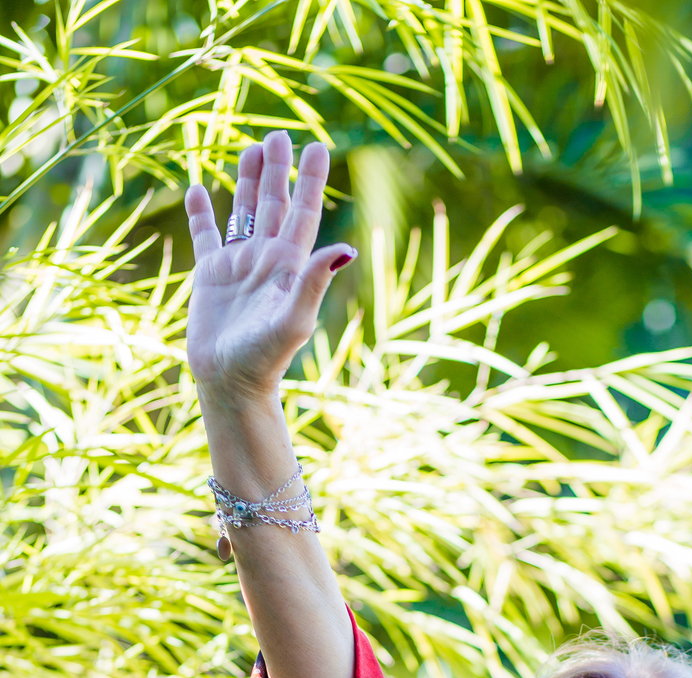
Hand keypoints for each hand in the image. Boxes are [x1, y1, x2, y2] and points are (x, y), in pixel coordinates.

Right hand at [184, 131, 355, 407]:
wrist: (231, 382)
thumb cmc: (266, 357)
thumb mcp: (294, 318)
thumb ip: (315, 280)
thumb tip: (346, 248)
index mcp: (289, 265)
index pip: (303, 212)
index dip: (309, 180)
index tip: (316, 147)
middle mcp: (265, 259)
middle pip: (273, 204)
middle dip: (277, 170)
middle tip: (279, 135)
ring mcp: (237, 265)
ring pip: (243, 213)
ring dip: (247, 182)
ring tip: (250, 149)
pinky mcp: (209, 276)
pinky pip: (206, 235)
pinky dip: (202, 213)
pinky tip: (198, 189)